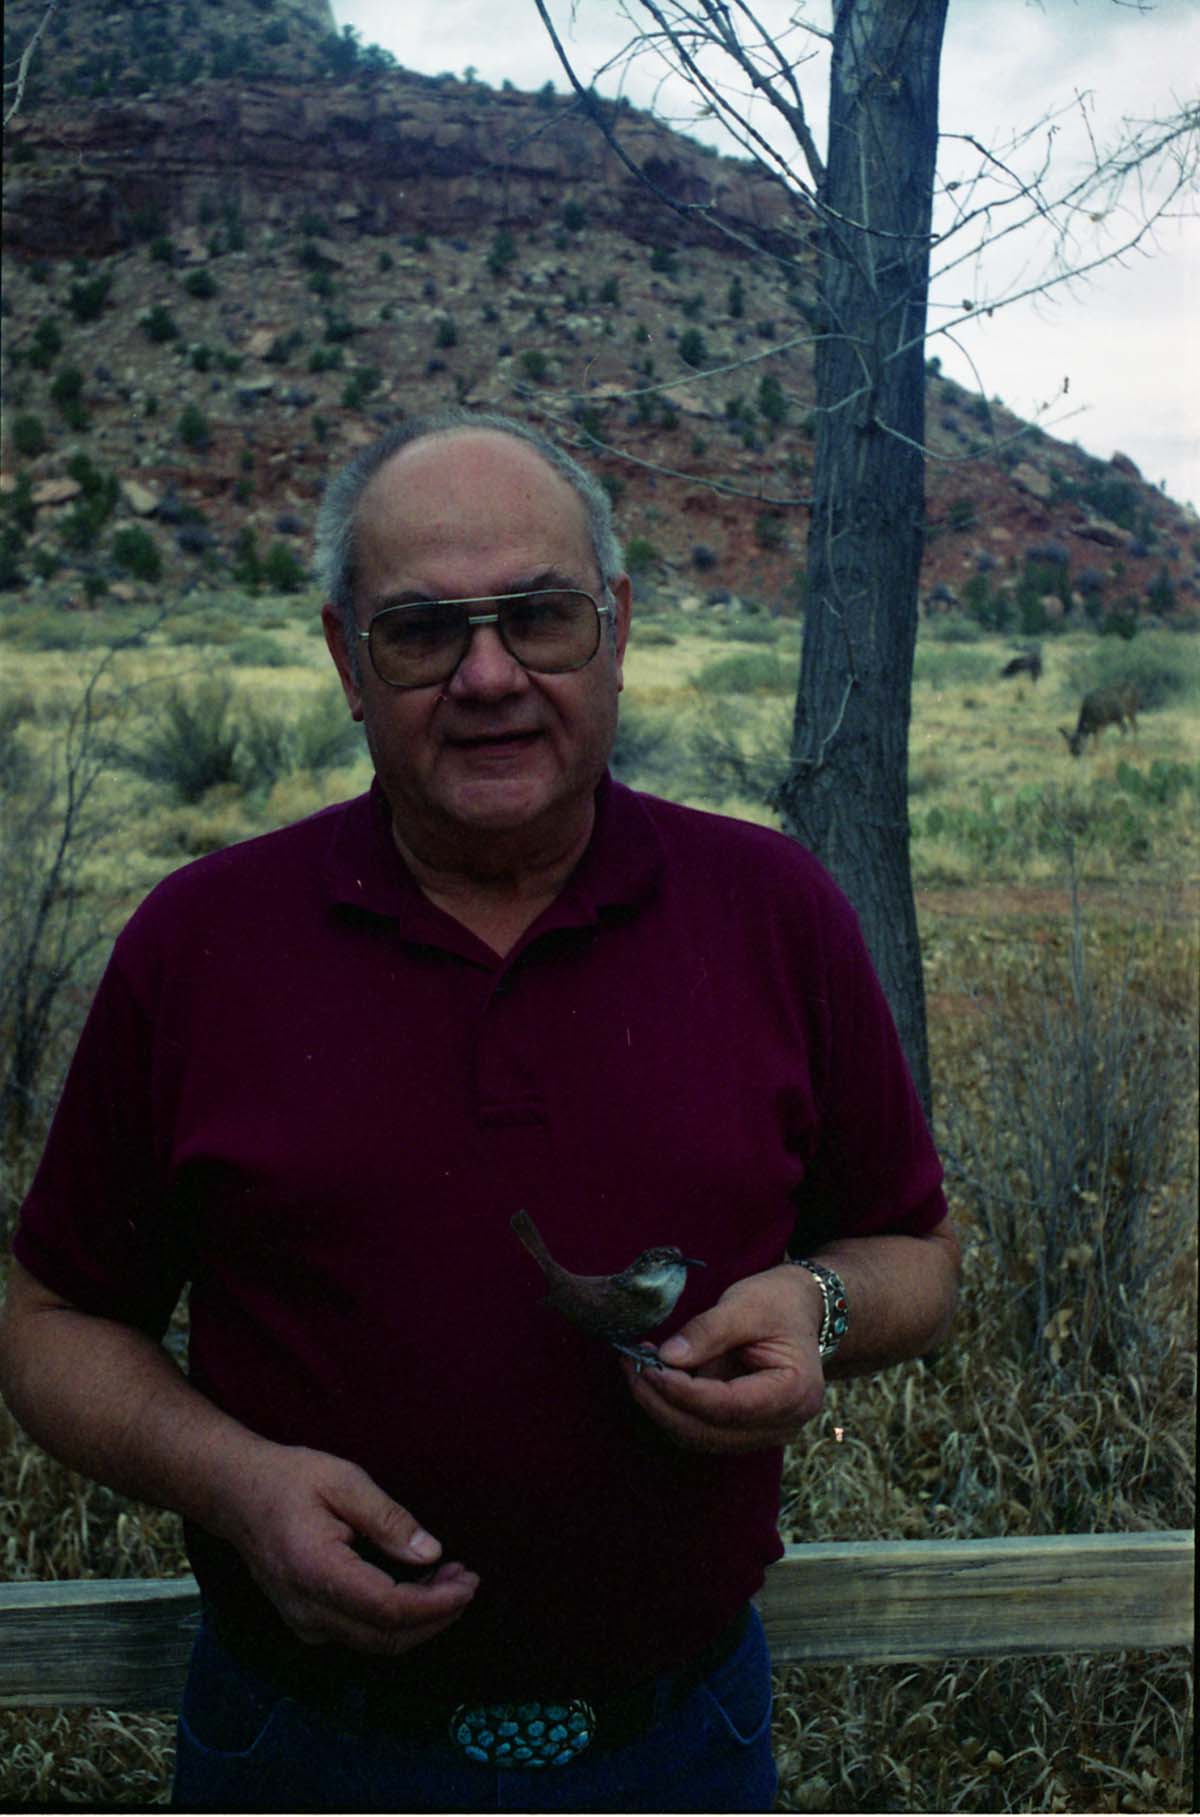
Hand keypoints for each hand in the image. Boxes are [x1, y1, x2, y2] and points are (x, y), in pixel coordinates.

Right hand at [215, 1440, 478, 1653]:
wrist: (236, 1494)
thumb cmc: (290, 1479)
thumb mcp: (344, 1480)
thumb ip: (388, 1519)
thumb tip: (431, 1554)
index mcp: (316, 1571)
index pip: (388, 1610)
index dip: (435, 1605)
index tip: (468, 1583)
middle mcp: (307, 1609)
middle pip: (385, 1637)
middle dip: (436, 1617)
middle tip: (467, 1581)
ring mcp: (303, 1622)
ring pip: (374, 1642)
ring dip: (419, 1621)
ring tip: (450, 1581)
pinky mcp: (306, 1621)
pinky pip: (359, 1633)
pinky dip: (396, 1620)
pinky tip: (417, 1589)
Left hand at [625, 1264, 826, 1452]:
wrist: (799, 1310)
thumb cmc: (777, 1303)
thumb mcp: (745, 1305)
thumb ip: (708, 1331)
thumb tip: (667, 1358)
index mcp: (795, 1392)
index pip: (730, 1406)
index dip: (685, 1393)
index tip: (651, 1369)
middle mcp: (783, 1424)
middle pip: (710, 1431)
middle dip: (663, 1403)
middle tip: (631, 1366)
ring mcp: (764, 1433)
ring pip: (700, 1436)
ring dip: (662, 1408)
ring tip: (636, 1369)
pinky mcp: (744, 1430)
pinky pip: (701, 1429)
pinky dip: (673, 1408)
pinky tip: (654, 1379)